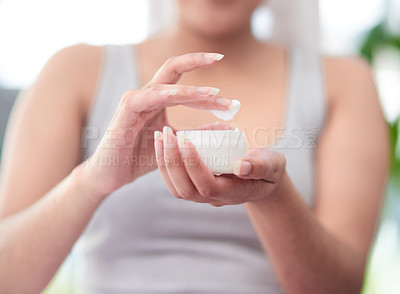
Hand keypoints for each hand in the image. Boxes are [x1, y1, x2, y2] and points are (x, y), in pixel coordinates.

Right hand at [81, 52, 232, 195]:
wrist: (112, 173)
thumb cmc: (140, 157)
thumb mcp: (177, 144)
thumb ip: (198, 133)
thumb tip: (227, 127)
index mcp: (159, 100)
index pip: (184, 82)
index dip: (206, 85)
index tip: (230, 94)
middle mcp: (148, 95)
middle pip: (172, 68)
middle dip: (196, 60)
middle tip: (219, 57)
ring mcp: (135, 100)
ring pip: (164, 84)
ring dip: (190, 89)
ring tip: (213, 93)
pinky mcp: (125, 111)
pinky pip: (144, 97)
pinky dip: (163, 95)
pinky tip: (178, 95)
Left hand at [154, 126, 286, 206]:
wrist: (262, 179)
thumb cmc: (269, 170)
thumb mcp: (272, 165)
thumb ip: (261, 166)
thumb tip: (241, 166)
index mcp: (232, 193)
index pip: (207, 185)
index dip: (194, 165)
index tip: (185, 139)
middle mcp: (213, 199)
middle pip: (185, 190)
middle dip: (173, 162)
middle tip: (167, 134)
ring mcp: (201, 196)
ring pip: (176, 188)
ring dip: (165, 163)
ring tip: (160, 136)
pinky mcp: (194, 188)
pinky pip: (174, 181)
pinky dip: (165, 163)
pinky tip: (162, 143)